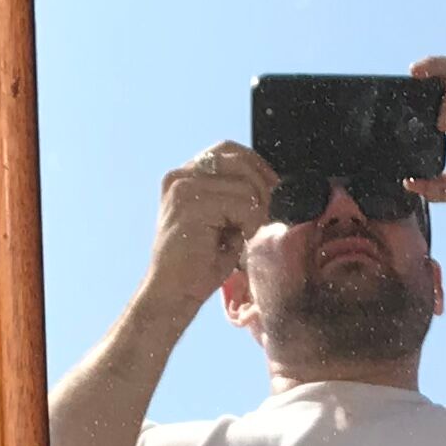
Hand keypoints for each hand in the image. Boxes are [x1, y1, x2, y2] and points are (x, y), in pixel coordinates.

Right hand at [145, 141, 274, 299]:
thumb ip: (236, 197)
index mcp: (183, 177)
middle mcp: (179, 176)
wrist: (172, 294)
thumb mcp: (222, 222)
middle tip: (261, 219)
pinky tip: (235, 242)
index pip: (229, 150)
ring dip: (255, 213)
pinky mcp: (190, 203)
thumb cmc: (198, 266)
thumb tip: (270, 184)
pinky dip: (250, 225)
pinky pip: (243, 203)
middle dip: (262, 188)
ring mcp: (182, 187)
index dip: (256, 165)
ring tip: (242, 236)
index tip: (272, 189)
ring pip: (245, 184)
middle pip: (239, 160)